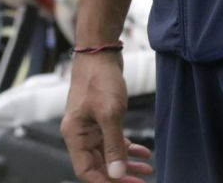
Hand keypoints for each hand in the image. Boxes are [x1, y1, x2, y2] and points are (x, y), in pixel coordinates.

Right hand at [61, 53, 153, 179]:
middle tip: (142, 182)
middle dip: (120, 175)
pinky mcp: (102, 119)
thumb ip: (113, 145)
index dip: (106, 182)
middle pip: (98, 165)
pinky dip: (129, 149)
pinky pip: (114, 141)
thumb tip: (117, 174)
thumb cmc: (99, 79)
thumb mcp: (109, 114)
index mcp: (75, 135)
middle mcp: (80, 134)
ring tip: (147, 170)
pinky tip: (144, 152)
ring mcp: (91, 127)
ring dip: (127, 164)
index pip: (86, 170)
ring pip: (108, 155)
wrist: (100, 53)